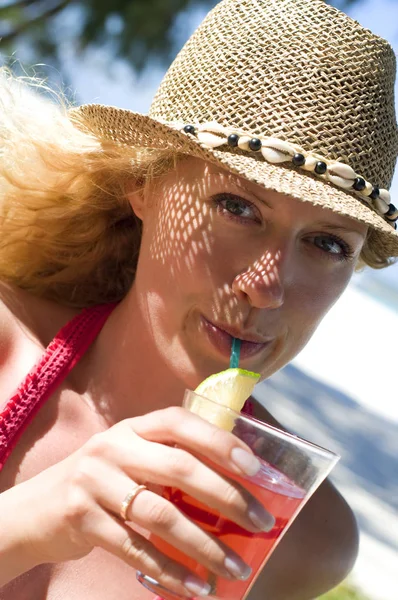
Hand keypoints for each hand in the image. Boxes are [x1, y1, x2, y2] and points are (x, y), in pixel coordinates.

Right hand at [18, 407, 273, 596]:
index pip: (180, 421)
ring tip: (236, 568)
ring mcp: (94, 480)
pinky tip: (195, 586)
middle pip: (179, 467)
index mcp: (133, 428)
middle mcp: (114, 446)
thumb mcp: (130, 458)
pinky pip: (134, 548)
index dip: (219, 440)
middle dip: (227, 496)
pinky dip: (168, 569)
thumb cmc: (101, 482)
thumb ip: (169, 462)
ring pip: (161, 514)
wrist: (36, 509)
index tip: (255, 467)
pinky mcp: (80, 517)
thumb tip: (234, 487)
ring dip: (204, 545)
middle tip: (261, 522)